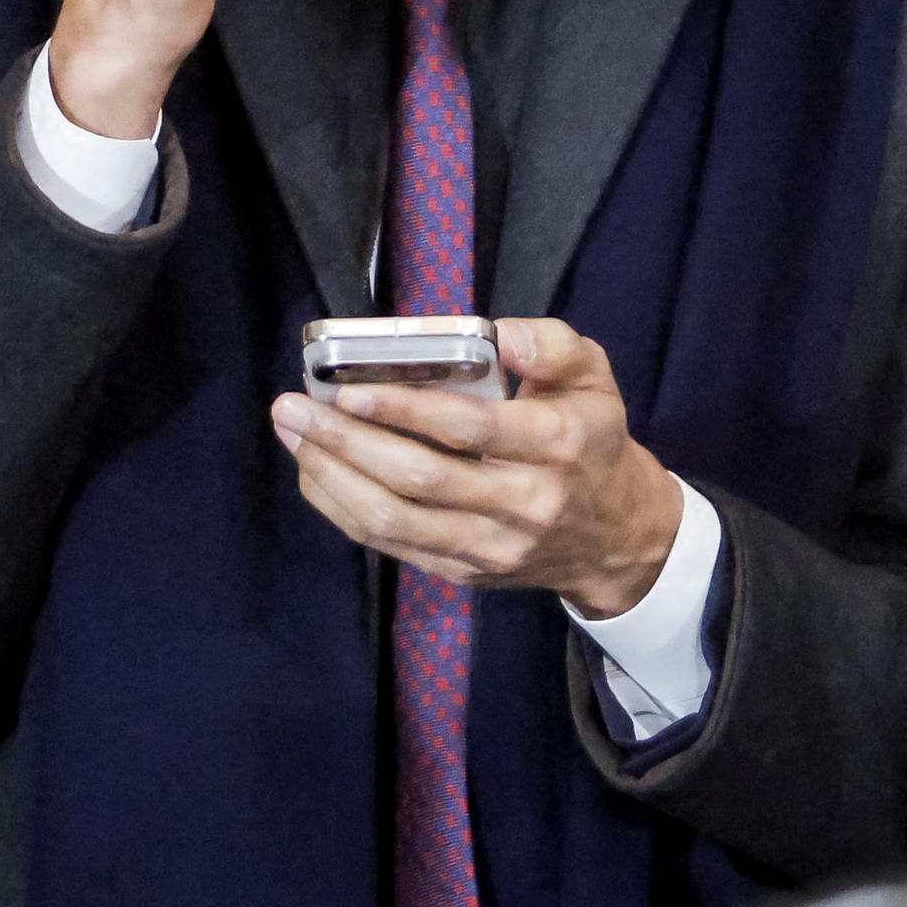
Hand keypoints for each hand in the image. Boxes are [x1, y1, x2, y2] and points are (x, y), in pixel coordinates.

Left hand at [270, 316, 684, 614]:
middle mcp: (523, 504)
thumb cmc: (590, 438)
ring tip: (294, 434)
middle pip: (419, 478)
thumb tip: (500, 336)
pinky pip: (391, 544)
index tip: (349, 388)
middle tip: (293, 406)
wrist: (613, 533)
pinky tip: (316, 471)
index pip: (469, 429)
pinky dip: (344, 508)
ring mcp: (491, 546)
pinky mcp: (464, 571)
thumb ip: (551, 346)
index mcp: (556, 446)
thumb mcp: (594, 377)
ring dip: (333, 476)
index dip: (404, 409)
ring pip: (395, 519)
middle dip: (346, 441)